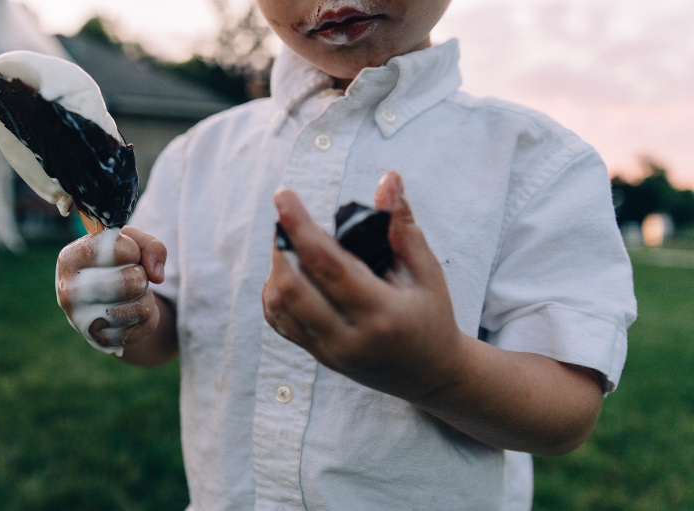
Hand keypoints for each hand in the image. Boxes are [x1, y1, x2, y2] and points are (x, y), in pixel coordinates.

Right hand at [56, 226, 166, 354]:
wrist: (107, 298)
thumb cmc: (117, 263)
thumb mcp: (133, 242)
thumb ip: (152, 246)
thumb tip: (157, 276)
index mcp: (70, 258)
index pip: (119, 250)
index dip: (134, 251)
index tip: (126, 254)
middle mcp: (70, 291)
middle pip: (133, 282)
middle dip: (142, 277)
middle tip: (133, 276)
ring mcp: (83, 321)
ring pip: (141, 308)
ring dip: (146, 297)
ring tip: (132, 293)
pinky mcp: (101, 341)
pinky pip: (145, 327)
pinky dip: (148, 317)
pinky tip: (131, 310)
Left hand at [262, 172, 603, 454]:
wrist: (431, 375)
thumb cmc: (433, 316)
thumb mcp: (428, 272)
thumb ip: (403, 226)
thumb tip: (389, 179)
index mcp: (382, 313)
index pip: (329, 266)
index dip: (301, 228)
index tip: (283, 196)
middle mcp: (350, 338)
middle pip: (293, 288)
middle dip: (281, 245)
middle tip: (286, 217)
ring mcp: (330, 353)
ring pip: (280, 307)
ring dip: (276, 268)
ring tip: (290, 244)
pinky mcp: (318, 358)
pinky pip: (280, 324)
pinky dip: (275, 293)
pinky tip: (289, 273)